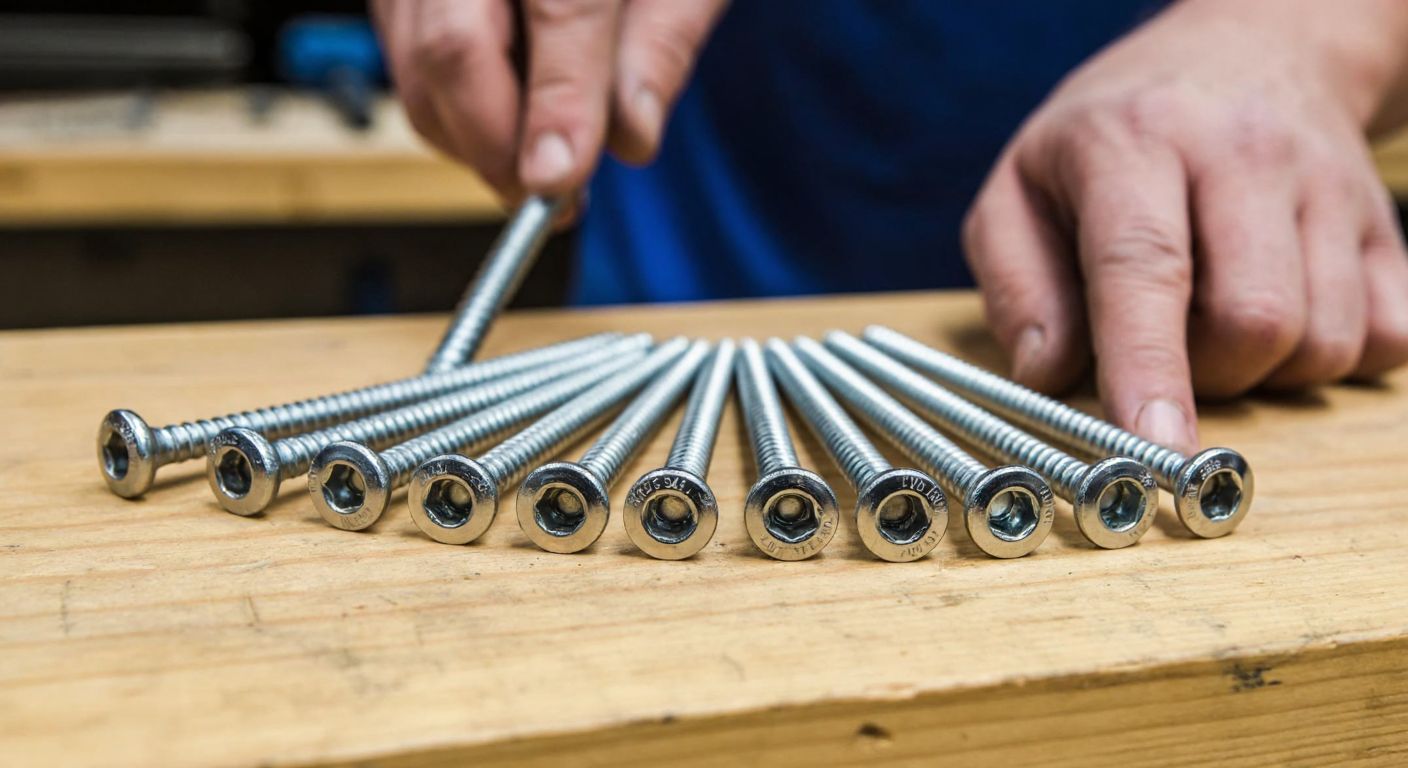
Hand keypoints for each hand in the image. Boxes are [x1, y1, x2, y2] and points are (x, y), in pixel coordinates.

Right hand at [373, 0, 728, 203]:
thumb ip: (662, 41)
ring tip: (537, 166)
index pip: (559, 14)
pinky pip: (404, 55)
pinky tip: (506, 120)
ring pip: (415, 66)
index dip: (556, 111)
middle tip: (553, 197)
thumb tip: (632, 136)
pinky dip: (449, 107)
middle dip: (498, 147)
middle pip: (453, 51)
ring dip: (472, 139)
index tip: (561, 185)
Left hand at [964, 0, 1407, 453]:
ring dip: (1263, 372)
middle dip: (1203, 376)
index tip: (1152, 444)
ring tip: (1215, 320)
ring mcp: (1328, 183)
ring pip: (1323, 340)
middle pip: (1253, 321)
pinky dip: (1330, 360)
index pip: (1145, 265)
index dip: (1148, 366)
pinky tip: (1282, 316)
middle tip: (1163, 348)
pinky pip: (1385, 338)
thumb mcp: (1020, 187)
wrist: (1245, 45)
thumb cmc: (1110, 137)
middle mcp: (1244, 154)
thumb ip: (1015, 285)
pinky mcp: (1384, 221)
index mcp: (1136, 142)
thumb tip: (1046, 379)